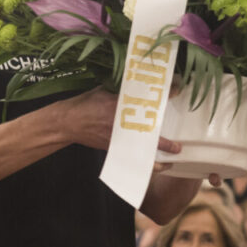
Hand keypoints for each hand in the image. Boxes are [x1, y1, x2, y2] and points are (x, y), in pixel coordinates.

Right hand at [58, 87, 189, 157]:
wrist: (69, 122)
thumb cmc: (86, 104)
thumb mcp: (104, 90)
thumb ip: (122, 89)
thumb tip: (137, 81)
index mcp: (120, 106)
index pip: (147, 101)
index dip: (164, 95)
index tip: (176, 91)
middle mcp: (121, 125)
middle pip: (147, 136)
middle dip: (164, 144)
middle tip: (178, 147)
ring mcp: (117, 139)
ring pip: (140, 154)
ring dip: (155, 161)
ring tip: (169, 163)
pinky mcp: (112, 148)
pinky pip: (130, 159)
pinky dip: (141, 163)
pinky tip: (151, 166)